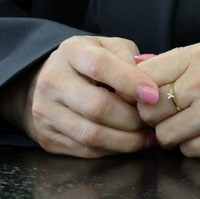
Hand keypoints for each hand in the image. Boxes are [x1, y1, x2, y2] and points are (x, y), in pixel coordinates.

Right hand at [0, 36, 161, 157]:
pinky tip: (128, 144)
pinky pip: (85, 150)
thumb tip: (151, 84)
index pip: (101, 66)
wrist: (47, 81)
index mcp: (72, 52)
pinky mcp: (46, 137)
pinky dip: (112, 150)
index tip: (154, 95)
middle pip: (97, 106)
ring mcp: (45, 111)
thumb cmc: (89, 63)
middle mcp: (53, 81)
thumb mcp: (109, 48)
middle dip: (131, 118)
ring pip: (91, 134)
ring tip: (146, 136)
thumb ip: (130, 58)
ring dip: (125, 140)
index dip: (130, 81)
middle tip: (152, 120)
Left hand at [134, 42, 199, 158]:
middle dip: (154, 113)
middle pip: (149, 109)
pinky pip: (186, 150)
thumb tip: (131, 68)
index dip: (139, 89)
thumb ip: (169, 62)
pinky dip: (192, 144)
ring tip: (190, 121)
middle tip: (169, 110)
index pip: (145, 77)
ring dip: (172, 132)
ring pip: (164, 134)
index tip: (144, 94)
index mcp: (199, 58)